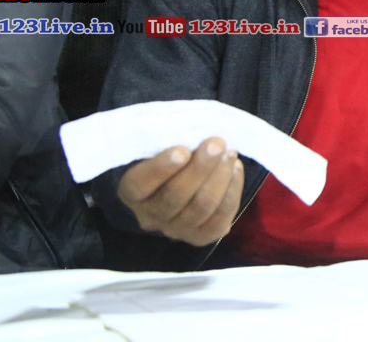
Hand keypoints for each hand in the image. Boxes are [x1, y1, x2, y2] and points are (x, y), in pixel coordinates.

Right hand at [117, 136, 243, 246]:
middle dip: (200, 168)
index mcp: (132, 192)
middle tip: (216, 144)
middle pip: (175, 196)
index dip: (160, 169)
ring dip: (220, 177)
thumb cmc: (166, 155)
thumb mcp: (158, 147)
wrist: (176, 183)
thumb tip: (196, 132)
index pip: (139, 185)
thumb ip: (170, 141)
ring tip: (229, 154)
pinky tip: (235, 168)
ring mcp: (176, 229)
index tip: (182, 150)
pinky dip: (232, 190)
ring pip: (201, 207)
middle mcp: (151, 215)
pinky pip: (221, 217)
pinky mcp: (201, 236)